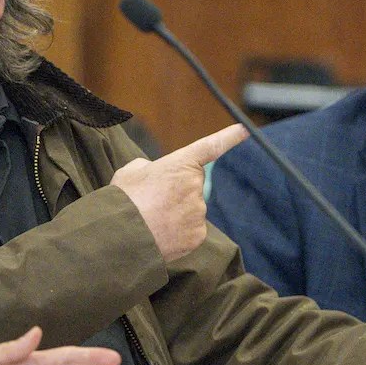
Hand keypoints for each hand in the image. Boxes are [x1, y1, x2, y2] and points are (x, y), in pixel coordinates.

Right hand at [111, 125, 248, 262]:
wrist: (120, 235)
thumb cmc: (123, 200)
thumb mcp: (131, 172)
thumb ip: (149, 168)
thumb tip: (155, 174)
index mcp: (180, 163)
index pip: (211, 146)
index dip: (230, 137)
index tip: (245, 129)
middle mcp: (195, 185)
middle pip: (192, 185)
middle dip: (177, 191)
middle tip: (153, 201)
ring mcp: (198, 211)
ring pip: (191, 210)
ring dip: (175, 213)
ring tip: (152, 219)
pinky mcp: (197, 235)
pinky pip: (191, 230)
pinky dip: (178, 233)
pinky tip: (159, 233)